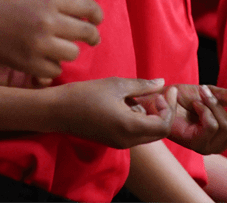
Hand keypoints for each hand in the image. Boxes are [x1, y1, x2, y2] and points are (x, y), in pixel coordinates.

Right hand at [0, 0, 102, 80]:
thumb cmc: (0, 6)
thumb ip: (57, 8)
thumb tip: (83, 20)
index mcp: (50, 0)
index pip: (89, 7)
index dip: (96, 15)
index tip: (96, 21)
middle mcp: (49, 21)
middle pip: (87, 33)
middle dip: (92, 37)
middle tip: (91, 40)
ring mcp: (40, 44)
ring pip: (72, 53)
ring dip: (68, 52)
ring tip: (58, 49)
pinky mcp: (29, 63)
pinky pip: (54, 70)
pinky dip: (51, 67)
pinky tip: (42, 60)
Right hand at [49, 77, 175, 147]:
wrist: (57, 111)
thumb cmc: (85, 94)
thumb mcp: (116, 85)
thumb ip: (142, 86)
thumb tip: (162, 83)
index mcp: (130, 128)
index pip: (164, 125)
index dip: (169, 108)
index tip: (166, 91)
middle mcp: (127, 141)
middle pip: (158, 132)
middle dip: (163, 112)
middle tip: (159, 93)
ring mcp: (120, 143)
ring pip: (147, 133)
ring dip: (151, 115)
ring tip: (140, 94)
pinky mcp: (113, 141)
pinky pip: (135, 133)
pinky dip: (140, 119)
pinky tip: (129, 102)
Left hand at [164, 85, 226, 153]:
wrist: (159, 100)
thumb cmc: (182, 98)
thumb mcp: (209, 93)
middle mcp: (221, 142)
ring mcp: (210, 146)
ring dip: (215, 105)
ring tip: (202, 93)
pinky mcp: (197, 146)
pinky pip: (211, 126)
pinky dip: (204, 110)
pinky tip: (194, 105)